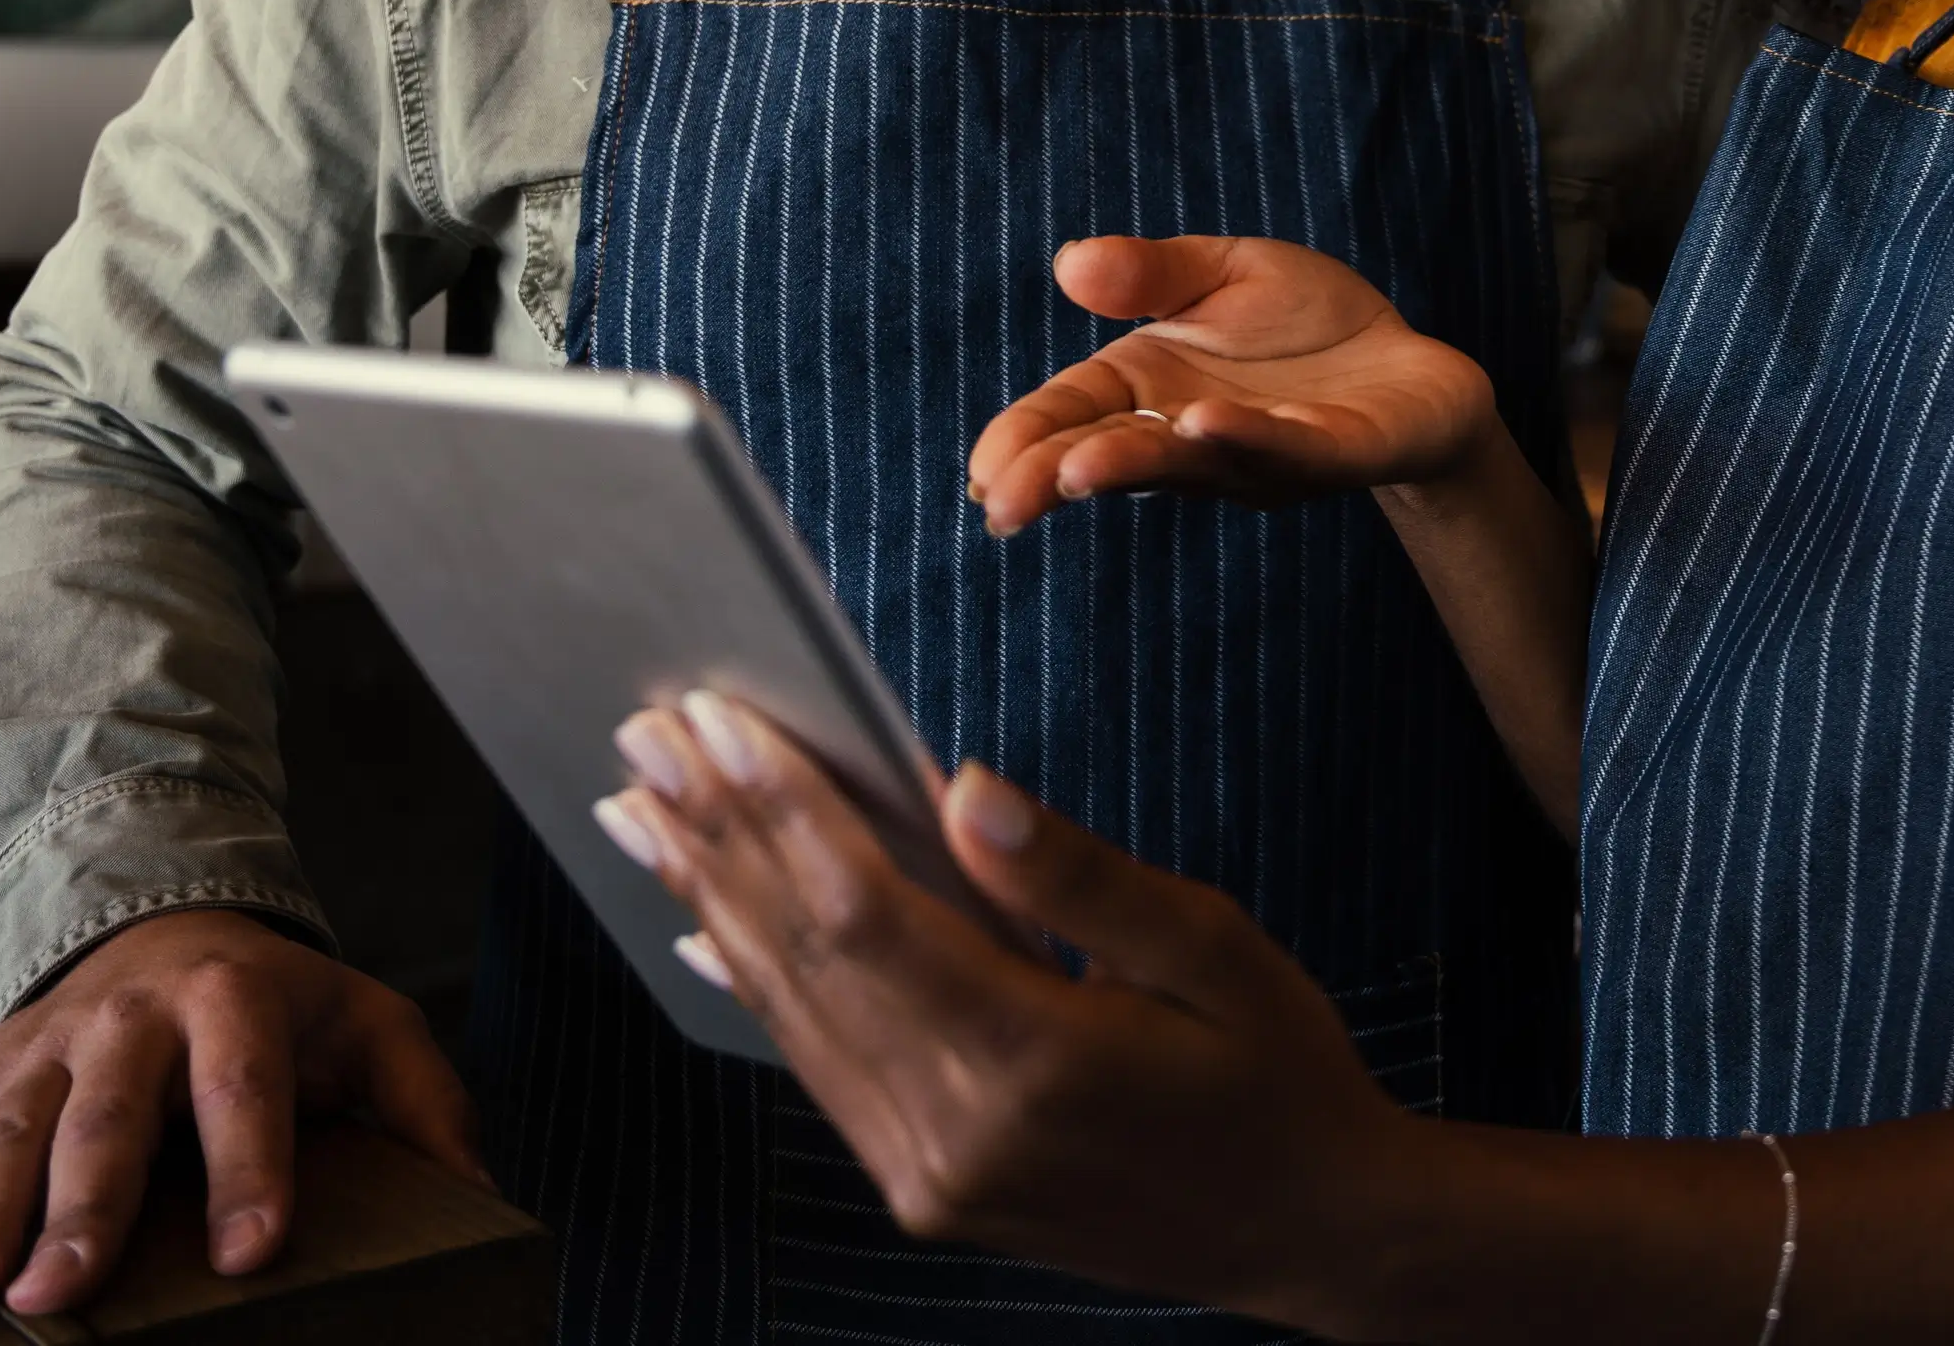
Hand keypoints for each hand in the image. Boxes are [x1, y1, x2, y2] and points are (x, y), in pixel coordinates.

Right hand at [0, 904, 484, 1316]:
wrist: (175, 906)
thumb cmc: (288, 1001)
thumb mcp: (372, 1029)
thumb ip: (428, 1110)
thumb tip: (485, 1200)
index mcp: (238, 1000)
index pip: (249, 1087)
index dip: (253, 1166)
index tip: (250, 1250)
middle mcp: (134, 1017)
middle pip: (111, 1119)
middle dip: (85, 1210)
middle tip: (62, 1297)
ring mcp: (52, 1044)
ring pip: (11, 1131)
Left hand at [602, 692, 1412, 1329]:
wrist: (1308, 1232)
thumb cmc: (1275, 1074)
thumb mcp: (1212, 950)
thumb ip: (1077, 876)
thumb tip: (962, 790)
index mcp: (1036, 1060)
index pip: (870, 914)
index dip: (785, 811)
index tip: (719, 722)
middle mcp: (959, 1132)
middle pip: (808, 959)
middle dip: (720, 837)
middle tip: (647, 739)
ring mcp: (932, 1175)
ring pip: (795, 1016)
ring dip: (714, 901)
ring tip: (645, 813)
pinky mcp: (927, 1190)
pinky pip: (820, 1072)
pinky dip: (756, 989)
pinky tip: (708, 929)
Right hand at [969, 235, 1504, 536]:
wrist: (1417, 365)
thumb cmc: (1308, 327)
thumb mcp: (1224, 273)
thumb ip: (1153, 273)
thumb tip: (1070, 264)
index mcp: (1152, 388)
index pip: (1073, 416)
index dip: (1025, 442)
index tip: (983, 471)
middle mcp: (1194, 434)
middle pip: (1115, 454)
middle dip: (1057, 474)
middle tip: (1002, 500)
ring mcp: (1263, 451)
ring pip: (1191, 464)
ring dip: (1135, 464)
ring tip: (1080, 468)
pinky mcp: (1339, 449)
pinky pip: (1289, 446)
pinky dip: (1246, 437)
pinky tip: (1202, 424)